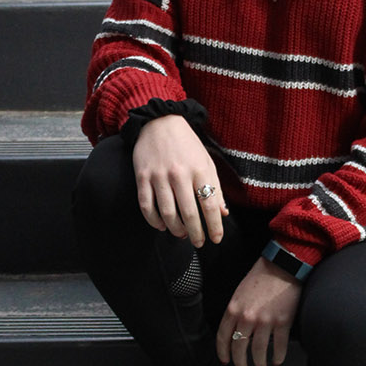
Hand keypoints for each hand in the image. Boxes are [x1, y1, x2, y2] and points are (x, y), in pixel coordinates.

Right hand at [132, 114, 226, 245]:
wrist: (159, 122)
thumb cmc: (187, 144)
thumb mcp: (207, 162)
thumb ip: (215, 187)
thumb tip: (222, 213)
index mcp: (199, 170)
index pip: (209, 205)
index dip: (214, 226)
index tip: (216, 239)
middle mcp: (179, 174)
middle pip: (189, 213)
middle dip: (196, 233)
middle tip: (199, 242)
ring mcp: (159, 176)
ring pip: (167, 213)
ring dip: (176, 229)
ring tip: (182, 234)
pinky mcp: (142, 177)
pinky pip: (147, 206)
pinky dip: (154, 221)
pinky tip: (162, 226)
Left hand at [217, 257, 301, 365]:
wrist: (282, 266)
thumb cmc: (261, 276)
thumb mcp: (240, 293)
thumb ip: (235, 311)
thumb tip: (235, 331)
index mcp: (233, 309)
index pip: (223, 337)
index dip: (223, 352)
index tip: (226, 360)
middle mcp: (247, 317)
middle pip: (239, 347)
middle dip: (240, 361)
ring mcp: (265, 321)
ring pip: (258, 351)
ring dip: (259, 362)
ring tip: (261, 365)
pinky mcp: (283, 322)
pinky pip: (279, 346)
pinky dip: (278, 357)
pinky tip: (276, 361)